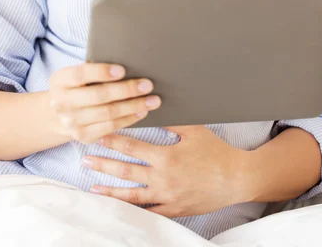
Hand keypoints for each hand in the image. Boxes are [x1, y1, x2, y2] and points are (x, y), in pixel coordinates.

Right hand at [48, 63, 161, 142]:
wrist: (58, 115)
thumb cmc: (77, 87)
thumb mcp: (77, 75)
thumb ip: (94, 70)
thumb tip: (129, 62)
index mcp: (60, 81)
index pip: (81, 74)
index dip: (101, 72)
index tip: (122, 70)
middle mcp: (63, 103)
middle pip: (99, 96)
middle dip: (126, 90)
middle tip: (148, 84)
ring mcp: (72, 122)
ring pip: (108, 113)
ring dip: (134, 106)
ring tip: (153, 100)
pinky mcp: (83, 136)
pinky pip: (111, 127)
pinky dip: (129, 119)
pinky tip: (142, 111)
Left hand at [82, 125, 252, 217]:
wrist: (236, 179)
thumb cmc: (216, 152)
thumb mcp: (195, 130)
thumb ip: (172, 122)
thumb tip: (152, 109)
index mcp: (166, 157)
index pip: (132, 147)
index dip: (113, 141)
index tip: (98, 136)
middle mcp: (163, 179)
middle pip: (126, 171)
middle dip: (103, 165)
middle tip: (85, 160)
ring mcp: (167, 197)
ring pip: (132, 196)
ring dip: (111, 191)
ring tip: (93, 187)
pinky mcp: (174, 210)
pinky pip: (149, 213)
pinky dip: (132, 211)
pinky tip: (119, 209)